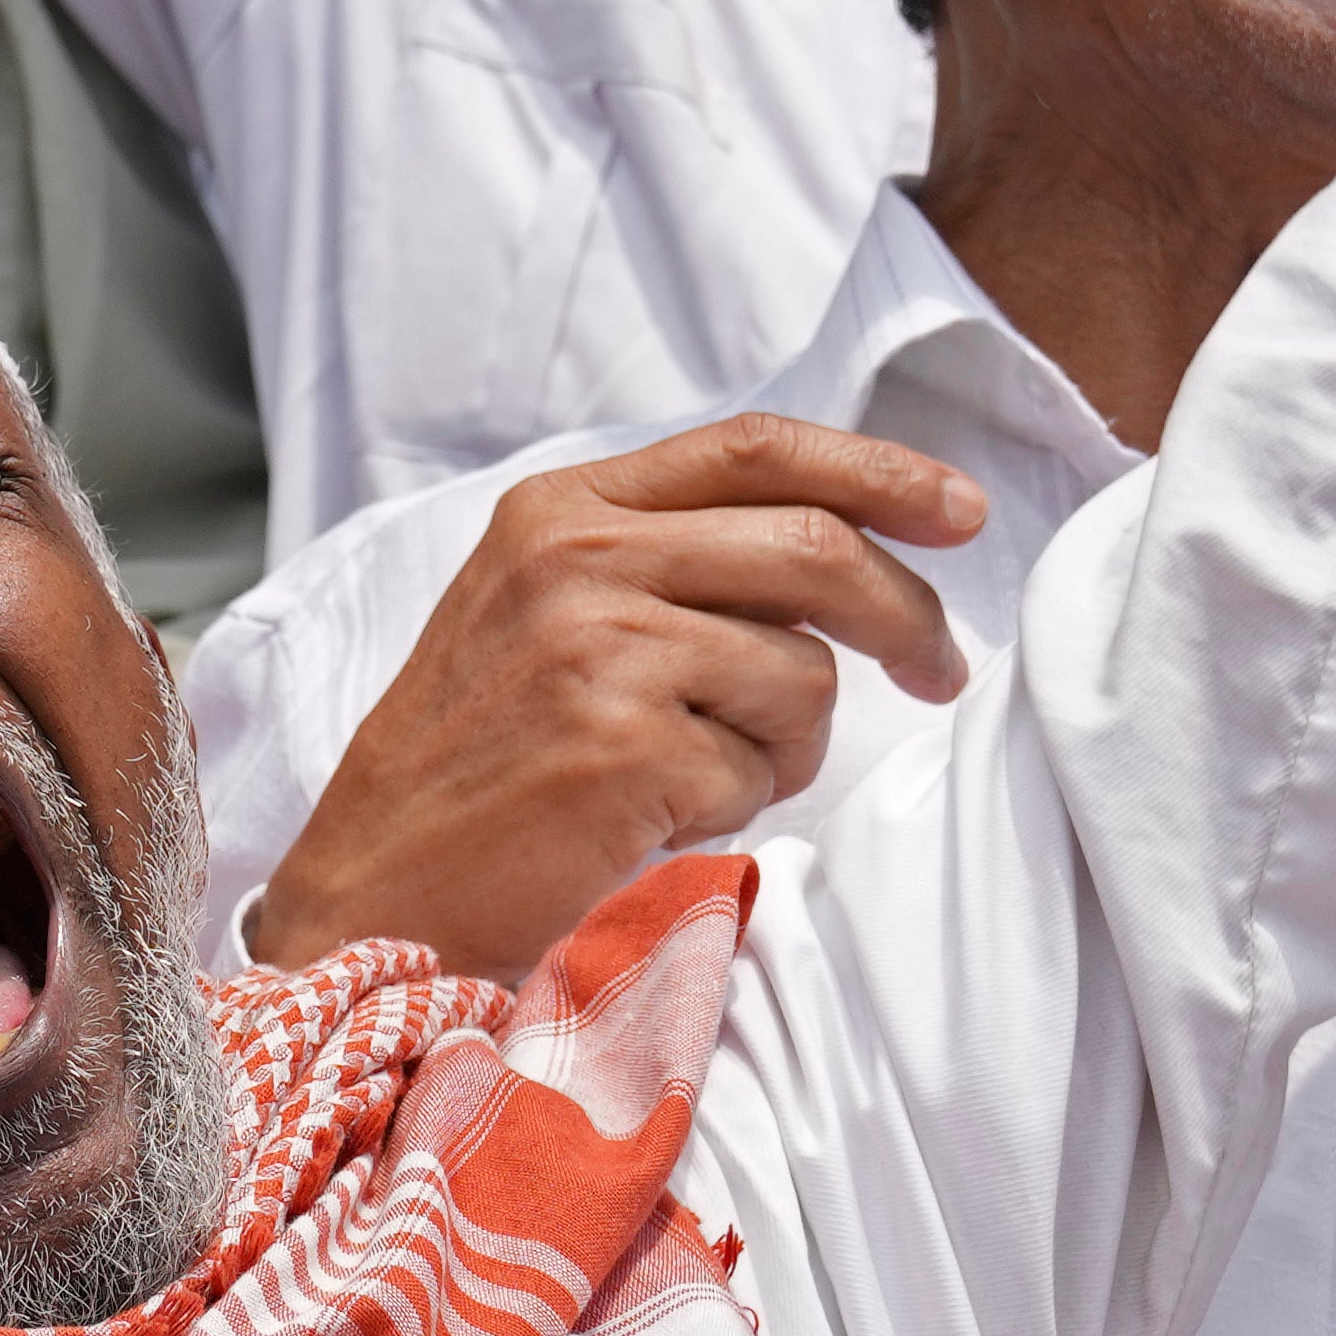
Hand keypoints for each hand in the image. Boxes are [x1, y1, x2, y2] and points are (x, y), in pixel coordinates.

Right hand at [242, 420, 984, 977]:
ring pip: (803, 676)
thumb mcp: (542, 608)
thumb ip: (663, 556)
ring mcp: (598, 647)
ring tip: (693, 779)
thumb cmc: (476, 761)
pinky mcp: (623, 746)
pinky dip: (730, 810)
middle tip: (942, 668)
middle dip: (905, 616)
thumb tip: (843, 543)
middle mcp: (576, 557)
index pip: (755, 449)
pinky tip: (648, 820)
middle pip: (815, 549)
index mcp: (561, 507)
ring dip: (784, 746)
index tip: (959, 510)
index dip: (878, 473)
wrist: (375, 887)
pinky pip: (759, 773)